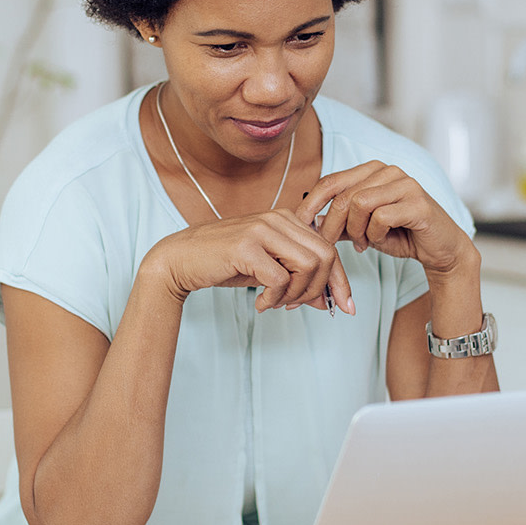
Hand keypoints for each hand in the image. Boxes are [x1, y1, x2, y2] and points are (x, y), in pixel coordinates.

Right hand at [145, 210, 353, 313]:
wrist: (180, 259)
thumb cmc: (225, 264)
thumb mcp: (268, 272)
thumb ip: (298, 281)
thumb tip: (326, 301)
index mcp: (287, 218)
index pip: (329, 248)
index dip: (341, 280)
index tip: (345, 306)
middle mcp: (278, 218)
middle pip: (325, 256)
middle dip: (318, 289)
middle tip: (295, 305)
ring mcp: (262, 229)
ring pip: (308, 265)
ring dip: (296, 294)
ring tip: (276, 303)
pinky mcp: (246, 245)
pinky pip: (280, 278)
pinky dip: (274, 298)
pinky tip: (260, 303)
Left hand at [296, 162, 476, 278]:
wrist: (441, 250)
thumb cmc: (402, 235)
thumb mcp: (363, 229)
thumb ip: (340, 223)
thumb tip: (311, 222)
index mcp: (373, 171)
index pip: (331, 181)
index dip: (311, 202)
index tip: (300, 223)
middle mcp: (389, 171)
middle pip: (343, 194)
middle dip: (332, 224)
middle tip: (331, 245)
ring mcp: (405, 184)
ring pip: (359, 203)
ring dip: (355, 230)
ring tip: (362, 243)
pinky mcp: (418, 202)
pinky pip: (380, 217)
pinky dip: (374, 234)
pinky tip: (380, 241)